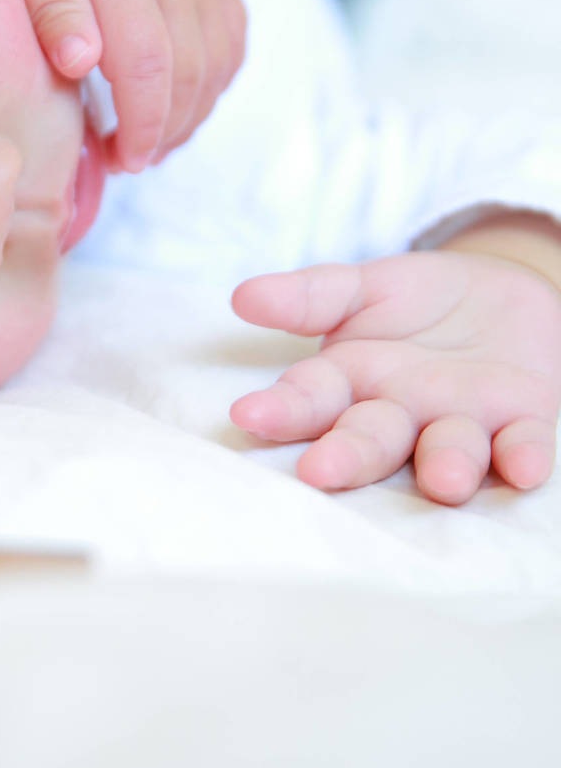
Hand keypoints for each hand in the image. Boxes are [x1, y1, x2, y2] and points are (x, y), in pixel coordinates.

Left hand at [0, 0, 246, 173]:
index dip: (144, 125)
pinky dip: (215, 81)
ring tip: (151, 138)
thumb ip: (48, 8)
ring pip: (220, 63)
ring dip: (192, 113)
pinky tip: (180, 100)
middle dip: (165, 131)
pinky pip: (234, 40)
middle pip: (192, 73)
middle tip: (128, 158)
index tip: (123, 159)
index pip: (150, 66)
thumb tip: (78, 61)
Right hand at [228, 250, 560, 504]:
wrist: (503, 300)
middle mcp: (401, 417)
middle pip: (371, 440)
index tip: (248, 417)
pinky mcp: (522, 421)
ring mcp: (460, 424)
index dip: (281, 410)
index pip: (310, 399)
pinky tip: (523, 468)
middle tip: (319, 472)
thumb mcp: (363, 288)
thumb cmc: (417, 307)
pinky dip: (522, 456)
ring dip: (445, 466)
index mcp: (351, 385)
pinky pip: (523, 443)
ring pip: (447, 450)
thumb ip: (311, 295)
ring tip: (443, 479)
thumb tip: (244, 297)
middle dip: (349, 457)